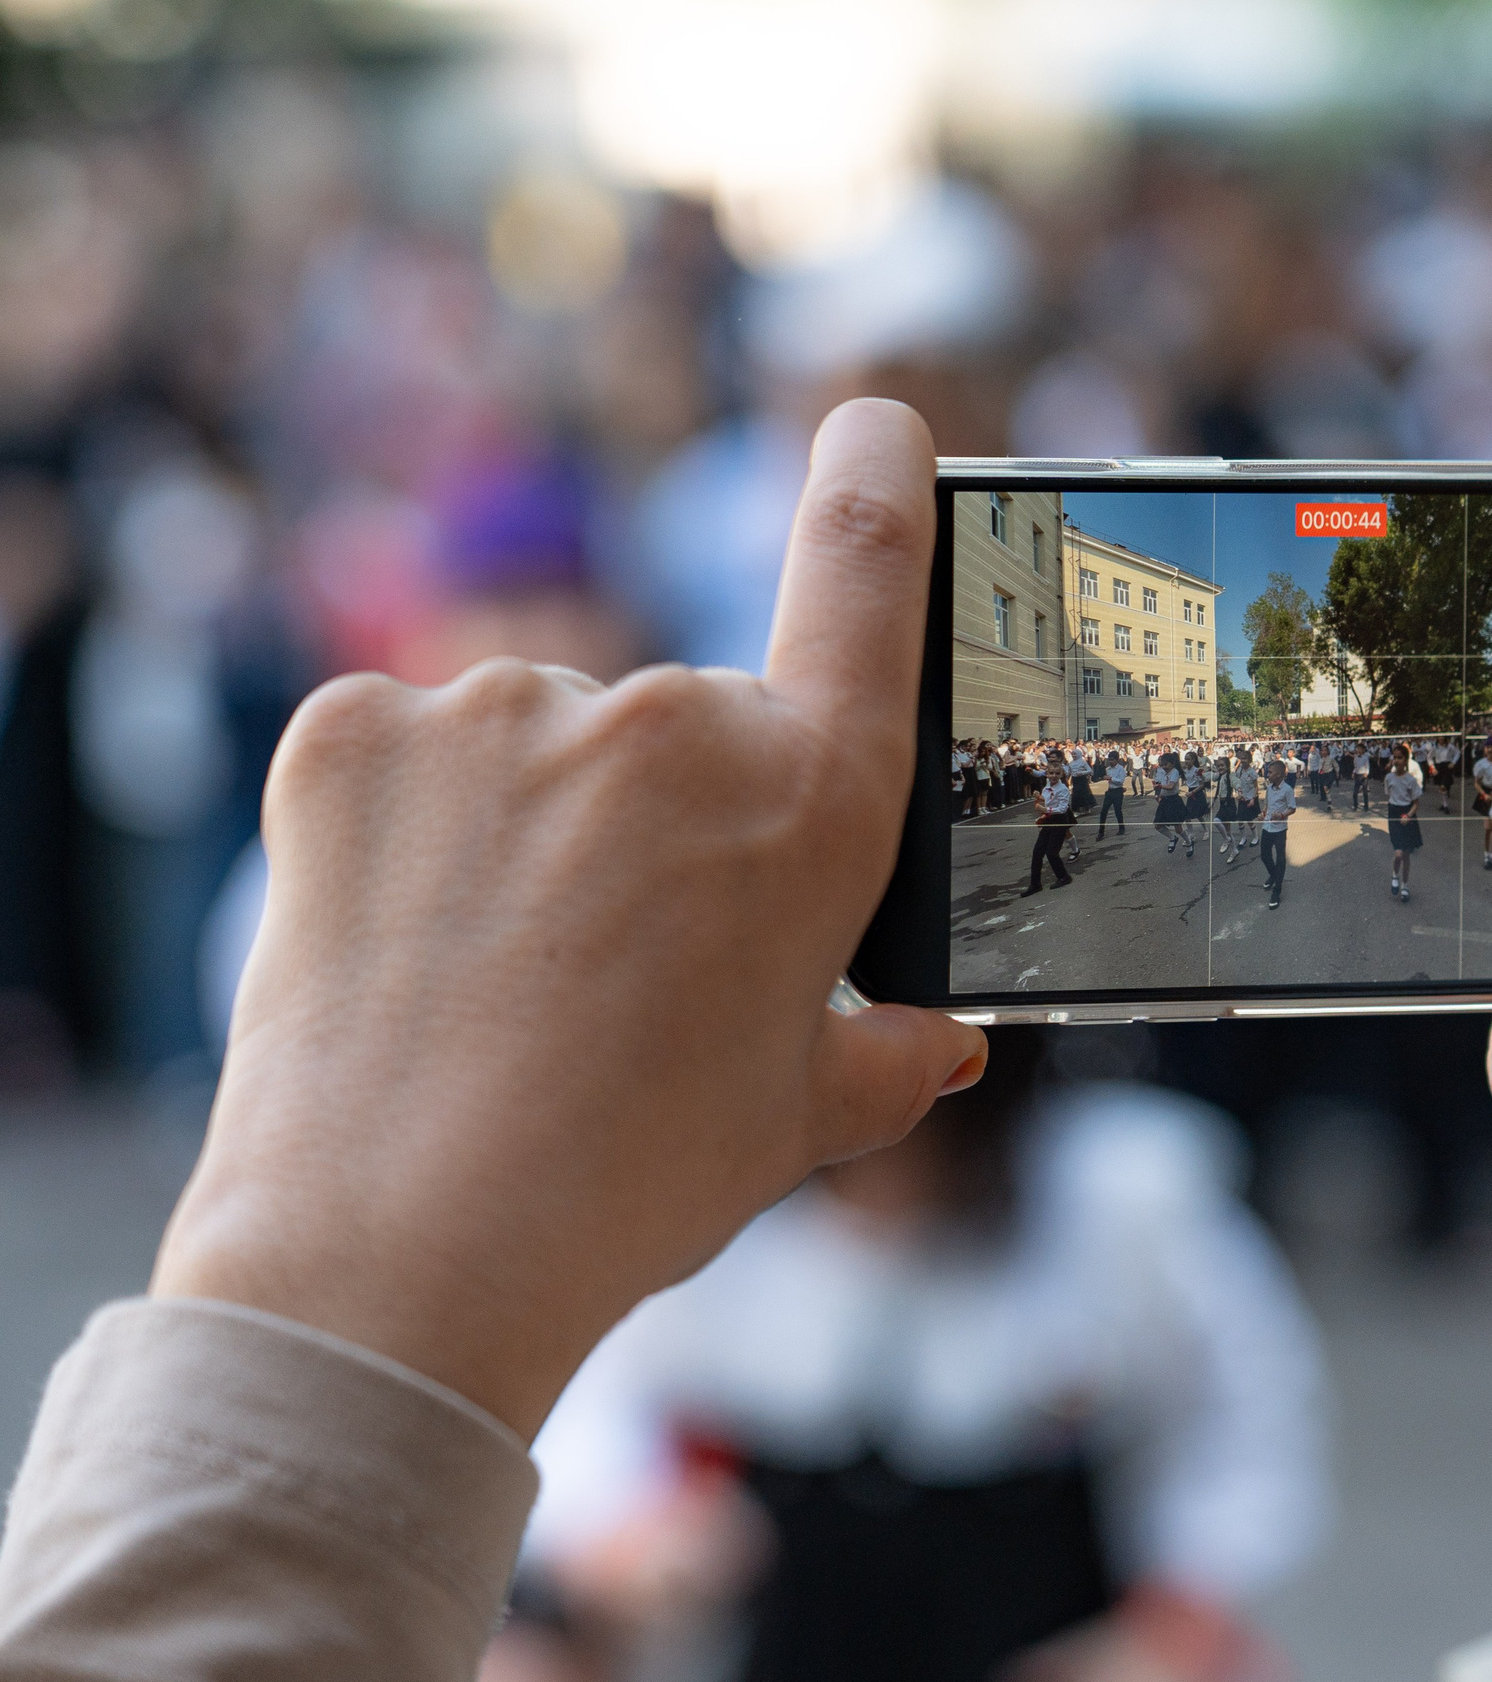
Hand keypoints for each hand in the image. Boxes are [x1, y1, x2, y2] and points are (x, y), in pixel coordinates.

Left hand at [152, 401, 986, 1439]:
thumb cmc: (632, 1185)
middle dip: (658, 821)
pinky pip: (407, 749)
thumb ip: (886, 1052)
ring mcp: (504, 711)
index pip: (864, 573)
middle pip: (682, 729)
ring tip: (495, 979)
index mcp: (808, 800)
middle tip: (611, 965)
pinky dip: (409, 823)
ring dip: (529, 825)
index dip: (876, 478)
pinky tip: (404, 932)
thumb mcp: (799, 1118)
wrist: (403, 1260)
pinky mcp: (356, 731)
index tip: (874, 421)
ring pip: (538, 745)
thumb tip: (944, 1043)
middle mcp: (671, 722)